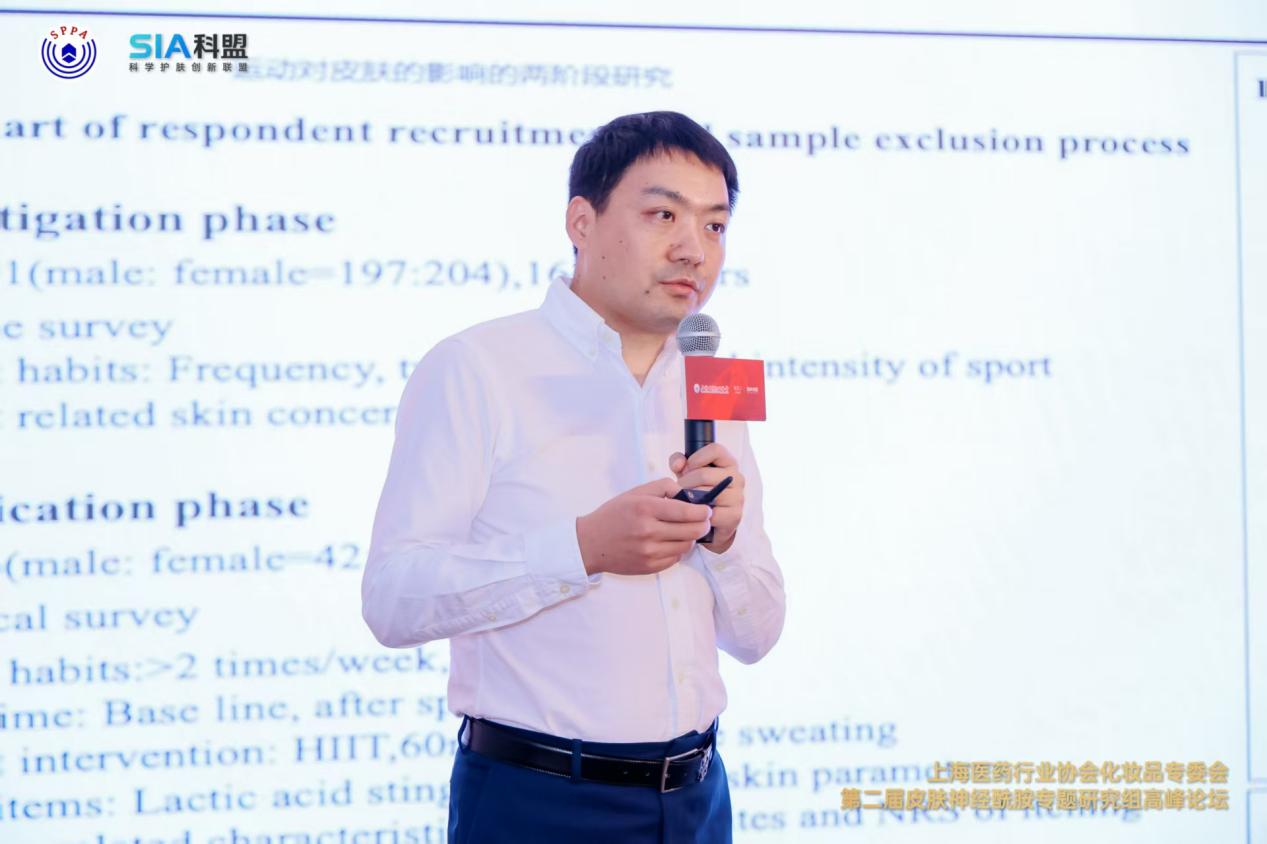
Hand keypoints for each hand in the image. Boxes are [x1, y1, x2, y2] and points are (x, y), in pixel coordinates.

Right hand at [576, 478, 711, 575]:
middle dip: (702, 525)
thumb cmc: (614, 515)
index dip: (702, 511)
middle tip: (704, 520)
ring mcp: (649, 552)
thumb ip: (662, 487)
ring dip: (690, 537)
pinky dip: (677, 550)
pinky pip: (675, 558)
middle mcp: (648, 532)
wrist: (591, 544)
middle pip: (691, 530)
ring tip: (686, 530)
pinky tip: (670, 542)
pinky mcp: (650, 567)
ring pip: (686, 545)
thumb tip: (686, 493)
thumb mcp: (635, 493)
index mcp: (645, 509)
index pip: (685, 511)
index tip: (707, 509)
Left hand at [669, 443, 744, 551]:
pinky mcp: (735, 515)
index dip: (695, 458)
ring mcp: (738, 497)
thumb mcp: (687, 473)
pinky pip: (711, 513)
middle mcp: (737, 477)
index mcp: (728, 462)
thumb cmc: (698, 491)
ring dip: (690, 499)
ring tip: (684, 501)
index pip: (715, 450)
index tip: (686, 469)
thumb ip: (678, 461)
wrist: (710, 520)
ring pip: (706, 494)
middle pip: (704, 474)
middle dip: (685, 483)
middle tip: (678, 490)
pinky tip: (694, 514)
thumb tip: (679, 465)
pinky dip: (698, 515)